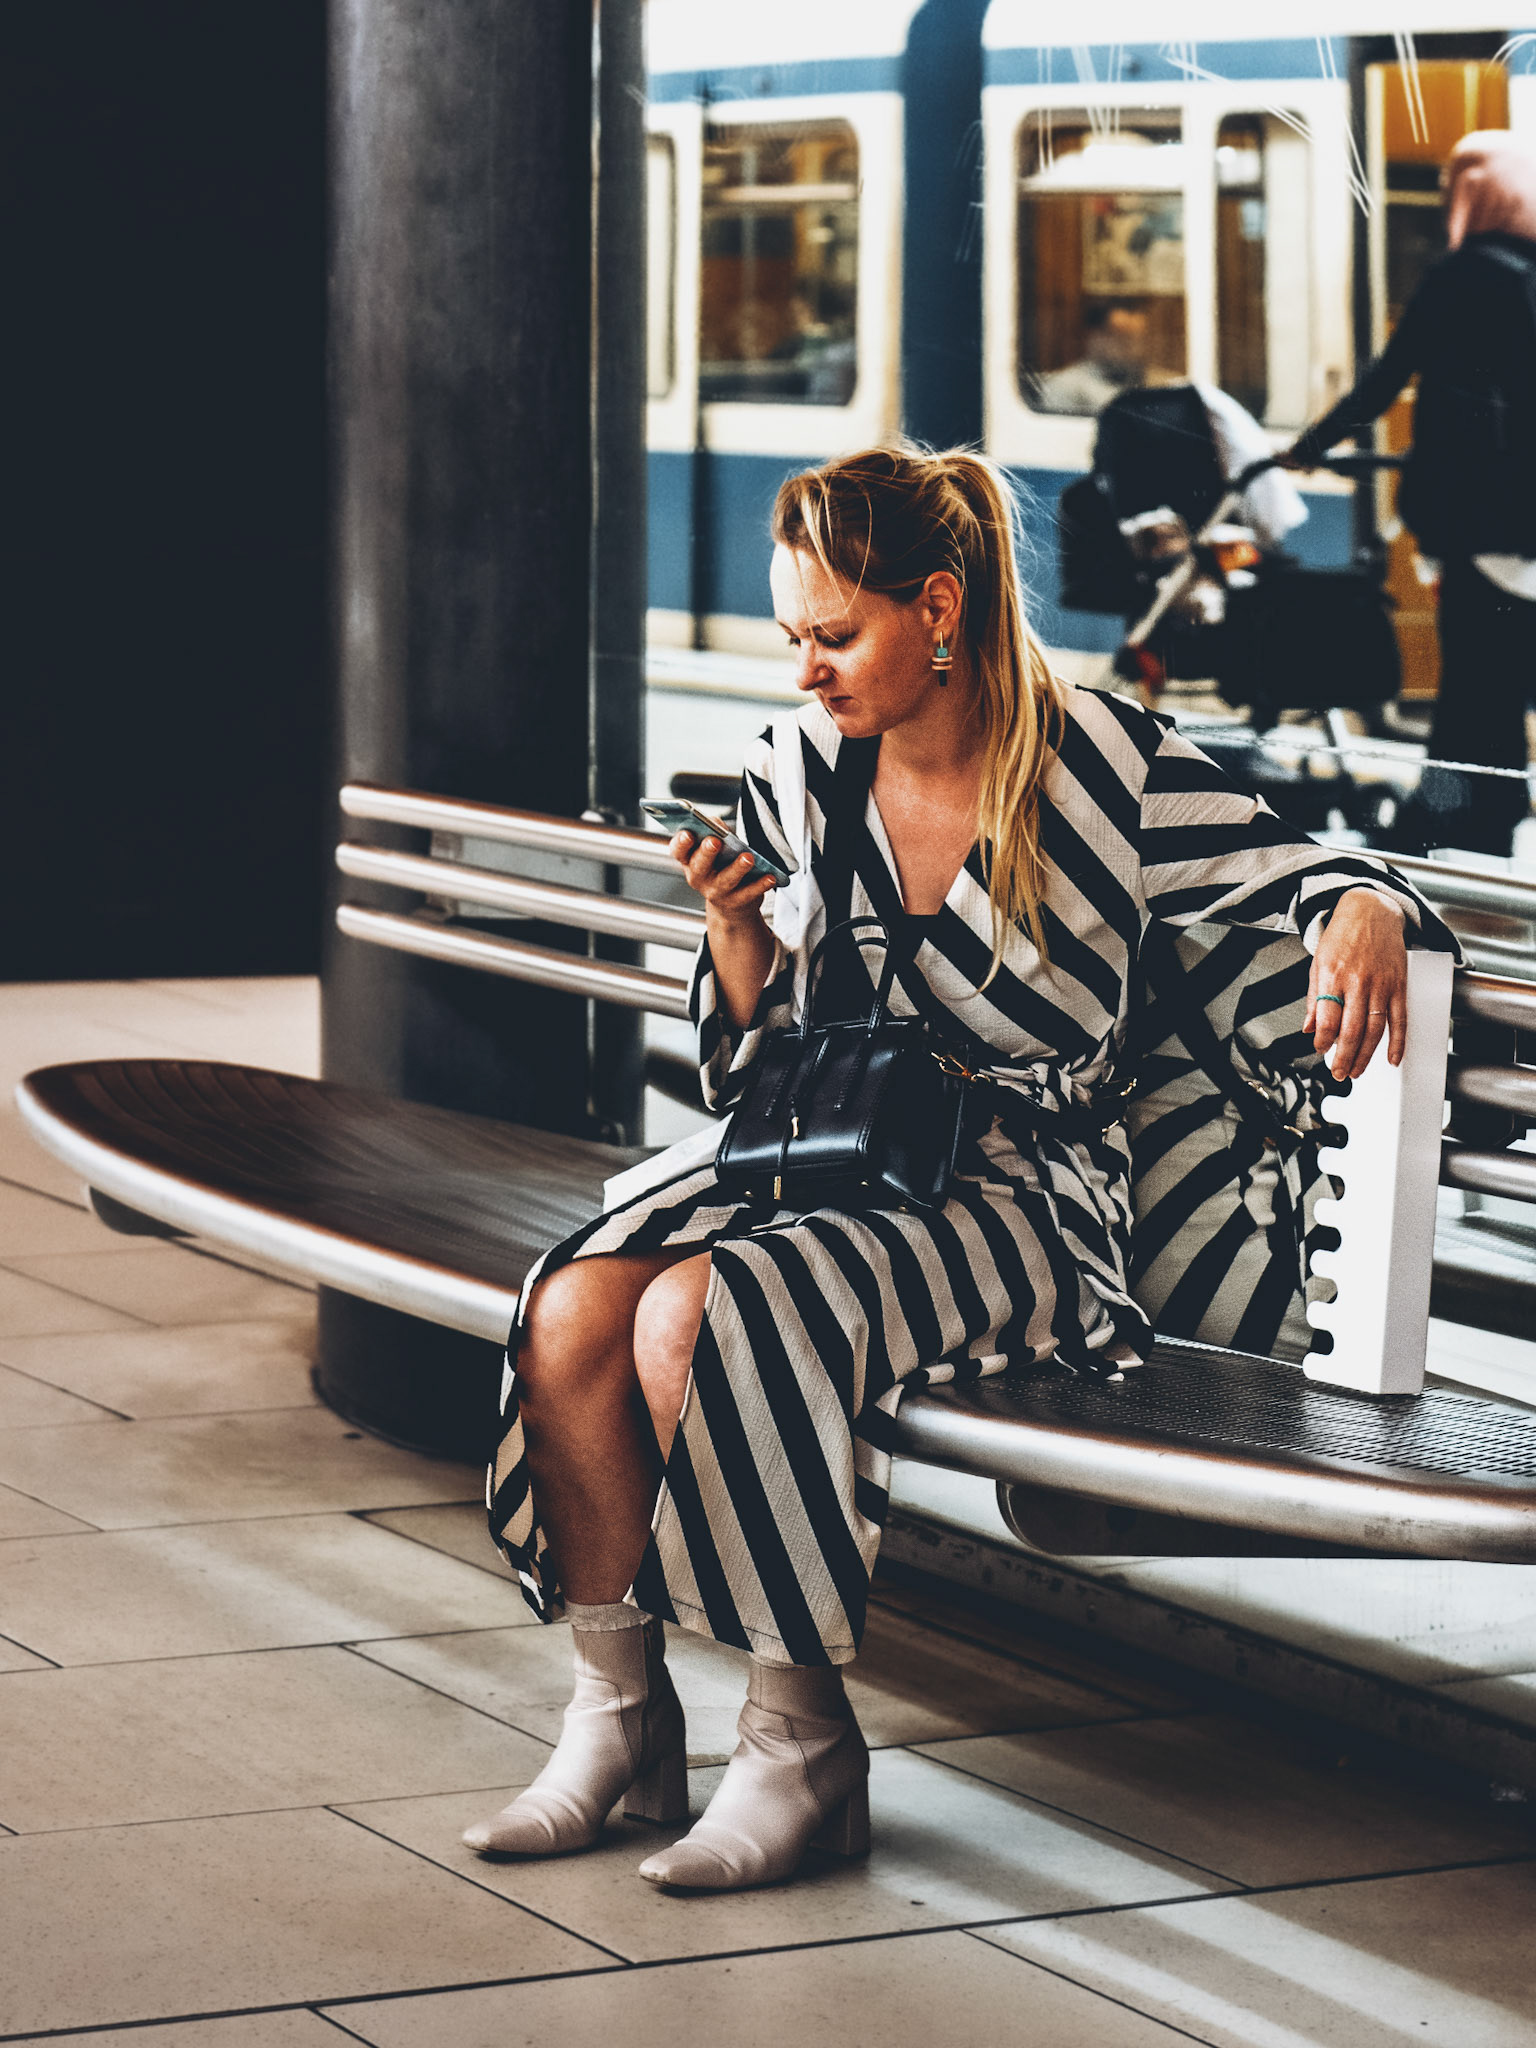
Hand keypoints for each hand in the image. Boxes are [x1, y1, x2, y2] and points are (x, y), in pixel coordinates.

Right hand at [670, 831, 775, 924]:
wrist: (731, 905)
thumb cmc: (721, 866)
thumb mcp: (714, 848)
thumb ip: (714, 832)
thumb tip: (715, 823)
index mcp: (689, 860)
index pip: (679, 851)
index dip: (681, 843)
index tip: (688, 833)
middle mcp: (698, 877)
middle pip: (699, 865)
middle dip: (706, 852)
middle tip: (714, 841)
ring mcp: (716, 891)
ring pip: (725, 880)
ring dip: (737, 868)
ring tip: (747, 858)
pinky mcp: (735, 901)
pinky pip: (748, 893)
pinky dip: (760, 885)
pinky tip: (770, 877)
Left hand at [1305, 888, 1407, 1078]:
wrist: (1371, 910)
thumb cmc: (1342, 935)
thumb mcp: (1318, 963)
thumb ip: (1314, 998)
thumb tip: (1309, 1029)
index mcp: (1332, 976)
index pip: (1327, 1019)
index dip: (1323, 1041)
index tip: (1320, 1052)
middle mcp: (1357, 982)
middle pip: (1351, 1030)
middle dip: (1344, 1057)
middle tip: (1339, 1073)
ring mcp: (1381, 985)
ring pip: (1375, 1030)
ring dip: (1366, 1056)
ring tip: (1357, 1071)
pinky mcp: (1399, 985)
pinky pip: (1399, 1019)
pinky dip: (1398, 1042)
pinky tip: (1393, 1059)